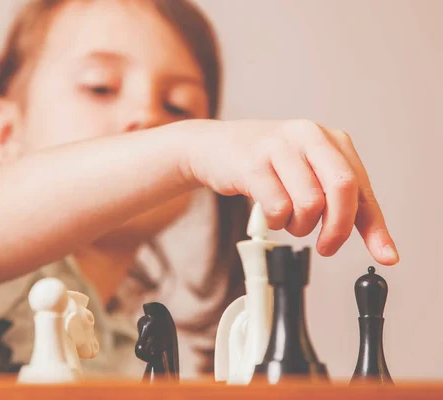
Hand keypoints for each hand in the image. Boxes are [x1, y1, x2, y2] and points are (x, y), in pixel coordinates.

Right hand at [181, 119, 398, 264]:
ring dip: (299, 226)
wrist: (212, 147)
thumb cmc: (263, 163)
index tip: (387, 255)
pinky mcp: (253, 164)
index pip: (362, 187)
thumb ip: (336, 198)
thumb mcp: (306, 170)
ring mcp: (279, 147)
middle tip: (326, 246)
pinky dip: (276, 222)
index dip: (375, 226)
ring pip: (309, 203)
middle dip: (337, 228)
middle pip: (342, 190)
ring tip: (287, 220)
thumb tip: (378, 242)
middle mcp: (309, 136)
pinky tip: (269, 214)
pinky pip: (278, 207)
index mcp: (330, 139)